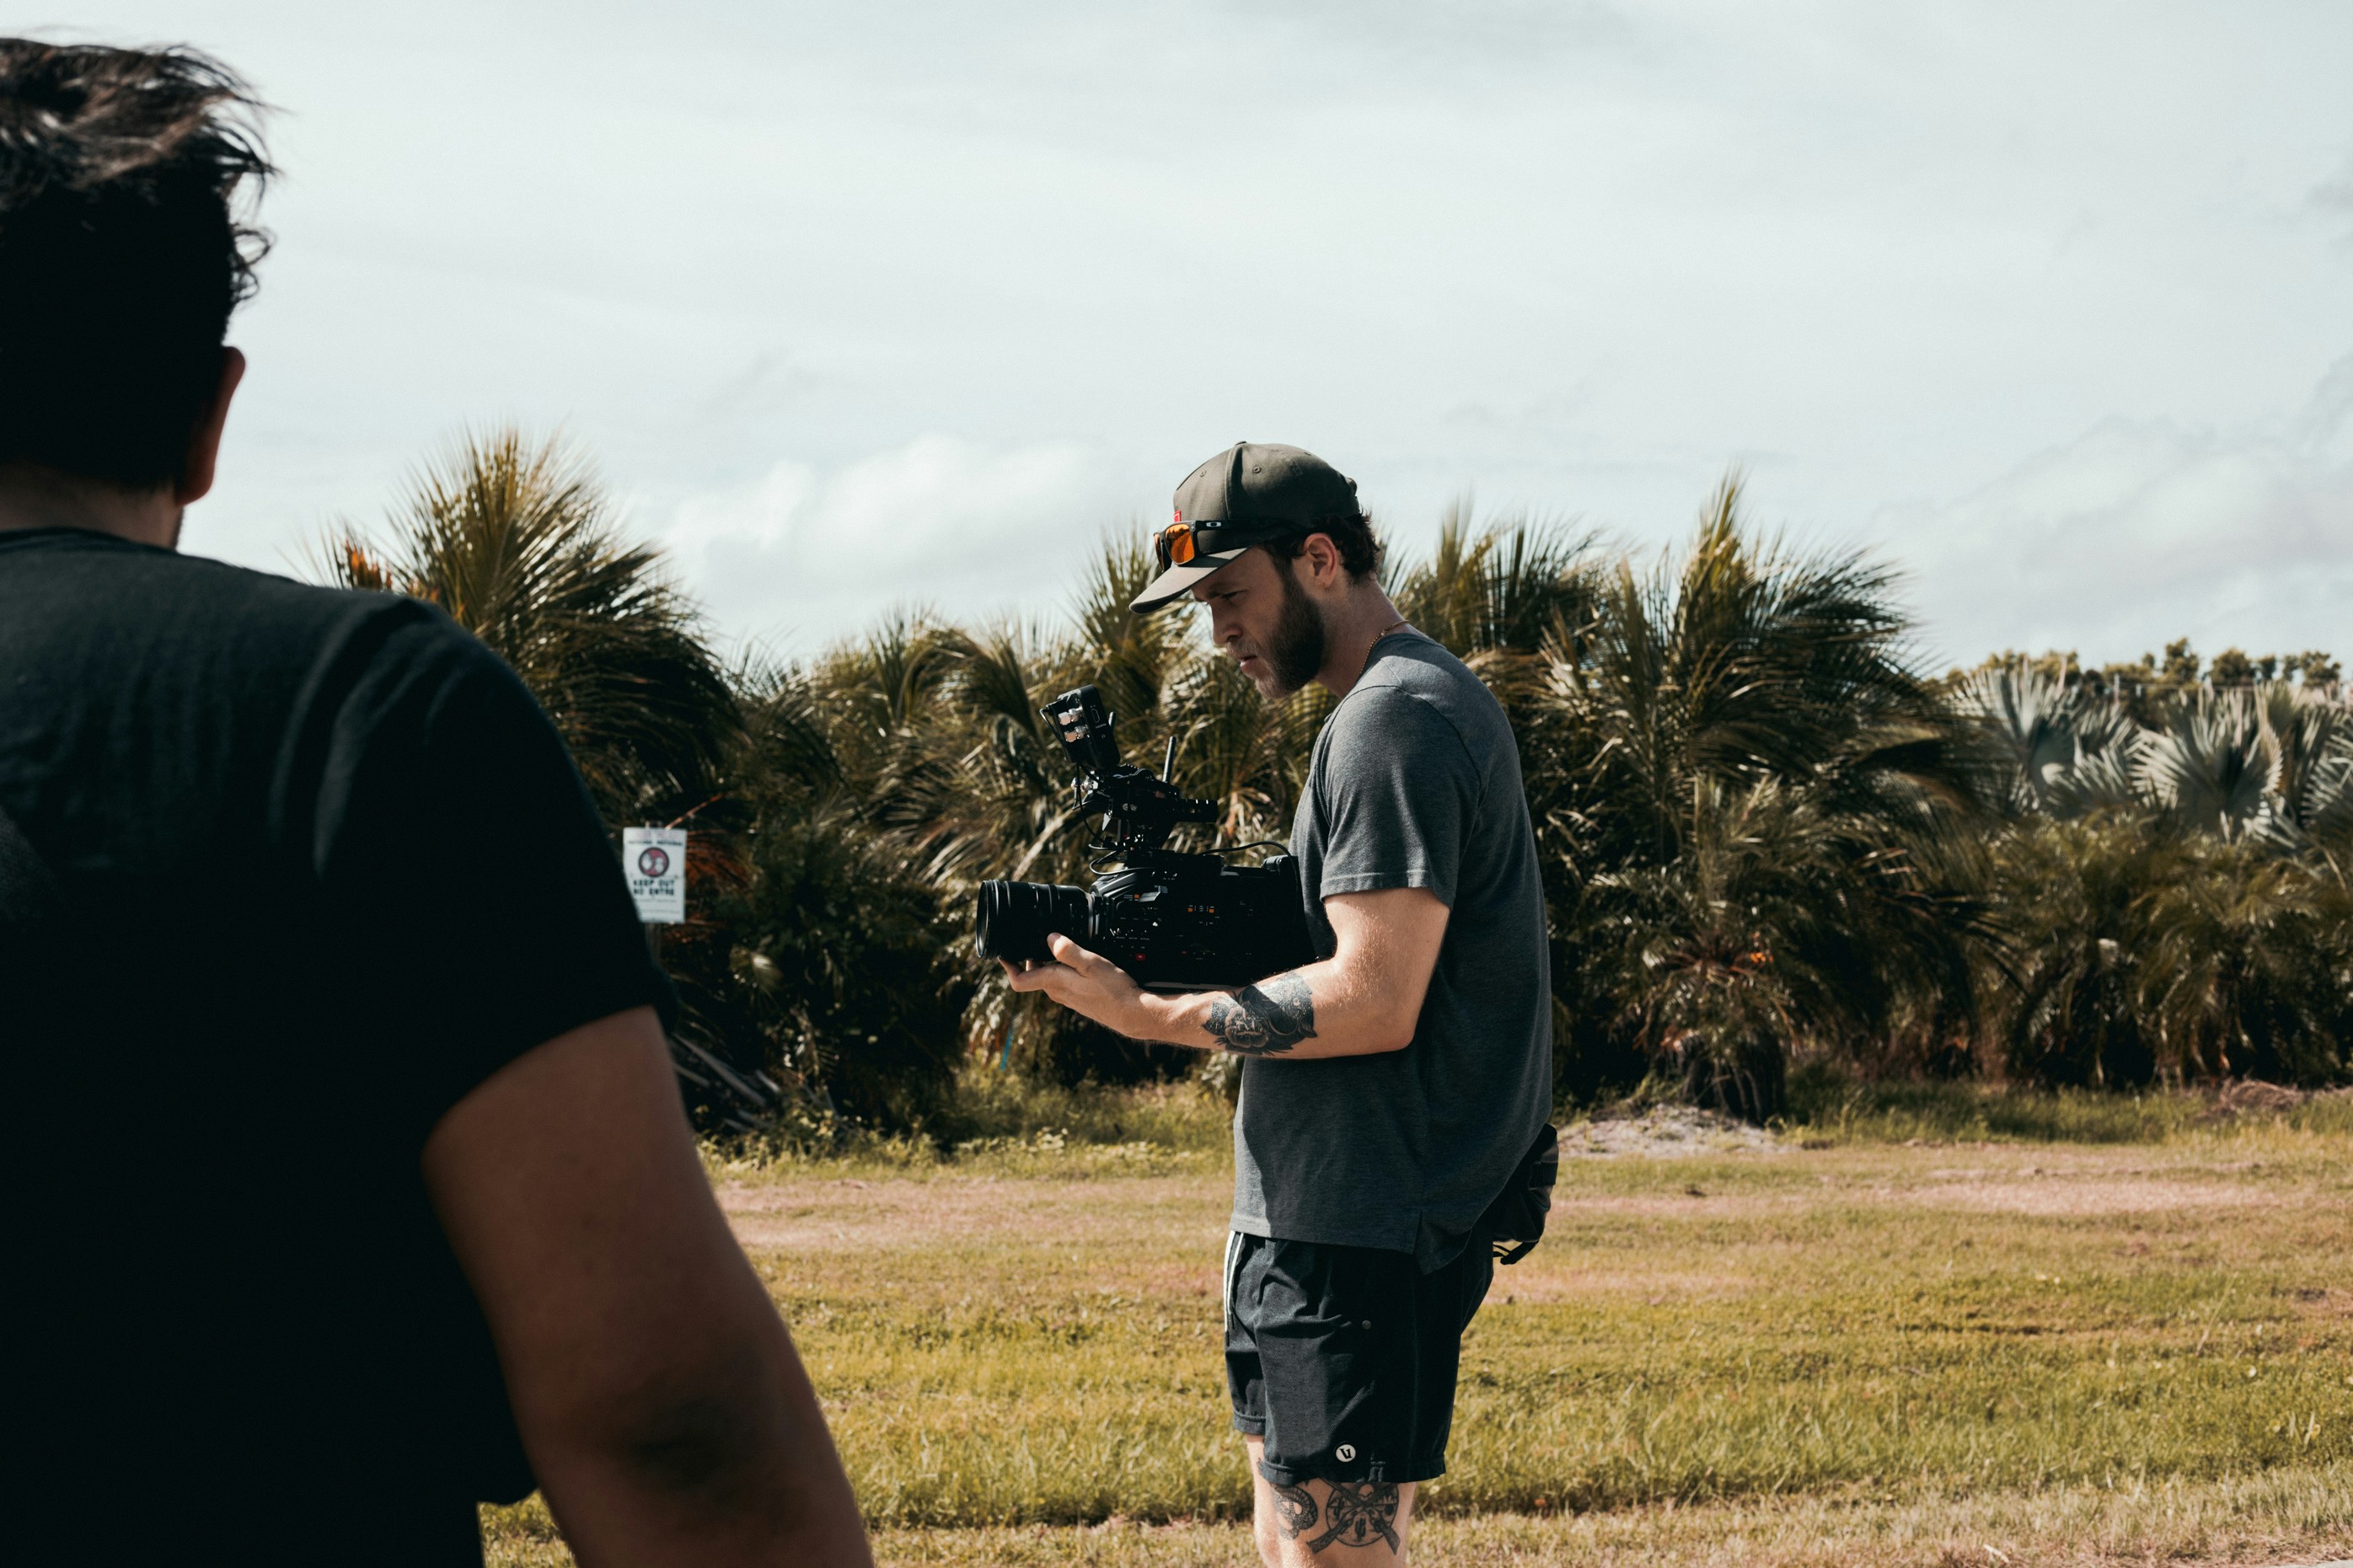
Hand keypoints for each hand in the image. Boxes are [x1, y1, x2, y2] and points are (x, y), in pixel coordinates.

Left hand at [1000, 933, 1152, 1037]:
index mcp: (1054, 983)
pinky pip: (1061, 983)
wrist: (1131, 1013)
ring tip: (1052, 946)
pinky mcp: (1078, 999)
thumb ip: (1068, 951)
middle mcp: (1057, 993)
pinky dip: (1060, 971)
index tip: (1002, 954)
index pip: (1019, 980)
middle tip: (1030, 940)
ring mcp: (1067, 998)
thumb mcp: (1091, 963)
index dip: (1008, 967)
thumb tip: (1050, 938)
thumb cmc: (1113, 990)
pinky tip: (1074, 962)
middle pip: (1032, 976)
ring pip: (1047, 979)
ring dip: (1045, 964)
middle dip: (1028, 959)